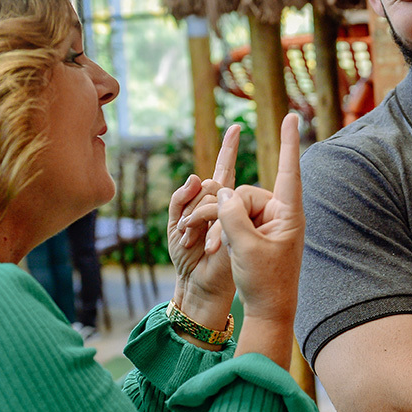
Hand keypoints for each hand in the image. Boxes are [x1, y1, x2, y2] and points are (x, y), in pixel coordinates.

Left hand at [165, 125, 240, 324]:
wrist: (196, 283)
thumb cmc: (185, 257)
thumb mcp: (173, 224)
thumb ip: (180, 199)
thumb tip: (196, 177)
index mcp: (212, 202)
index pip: (222, 170)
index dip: (229, 148)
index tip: (235, 127)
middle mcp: (227, 205)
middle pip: (212, 183)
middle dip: (191, 205)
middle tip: (185, 231)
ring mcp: (234, 215)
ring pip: (213, 195)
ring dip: (193, 218)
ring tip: (189, 241)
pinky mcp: (237, 227)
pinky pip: (217, 212)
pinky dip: (200, 226)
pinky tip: (201, 244)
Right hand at [214, 113, 303, 367]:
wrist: (268, 309)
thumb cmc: (264, 282)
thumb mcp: (245, 249)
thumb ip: (233, 216)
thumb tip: (223, 191)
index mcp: (289, 213)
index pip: (289, 171)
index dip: (288, 142)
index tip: (291, 116)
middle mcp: (280, 212)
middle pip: (243, 193)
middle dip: (225, 215)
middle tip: (214, 244)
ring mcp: (268, 220)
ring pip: (233, 205)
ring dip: (220, 227)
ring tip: (216, 251)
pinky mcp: (256, 229)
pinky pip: (232, 218)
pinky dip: (221, 232)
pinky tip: (218, 250)